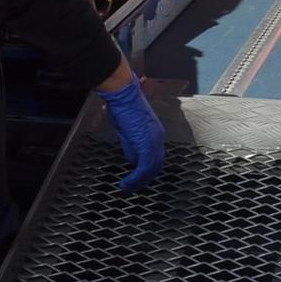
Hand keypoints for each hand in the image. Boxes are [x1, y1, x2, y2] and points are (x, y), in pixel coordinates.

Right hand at [97, 75, 165, 190]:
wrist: (123, 94)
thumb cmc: (122, 105)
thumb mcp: (126, 129)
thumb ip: (131, 144)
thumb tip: (131, 158)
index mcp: (155, 132)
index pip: (155, 156)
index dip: (147, 169)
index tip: (137, 177)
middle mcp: (158, 137)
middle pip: (156, 165)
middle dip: (144, 178)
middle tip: (133, 186)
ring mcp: (154, 141)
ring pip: (151, 169)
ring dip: (139, 181)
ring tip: (128, 187)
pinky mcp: (146, 144)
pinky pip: (144, 167)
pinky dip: (136, 178)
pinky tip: (127, 183)